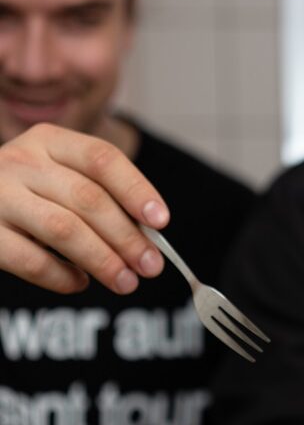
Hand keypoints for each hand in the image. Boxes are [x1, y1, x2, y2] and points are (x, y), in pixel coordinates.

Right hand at [0, 123, 168, 293]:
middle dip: (127, 237)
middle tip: (151, 266)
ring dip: (103, 260)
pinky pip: (31, 260)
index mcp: (49, 141)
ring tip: (126, 282)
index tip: (162, 221)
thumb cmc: (29, 193)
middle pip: (89, 199)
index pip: (102, 159)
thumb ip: (99, 196)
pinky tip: (79, 283)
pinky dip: (62, 276)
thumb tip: (149, 238)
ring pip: (64, 230)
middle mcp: (21, 161)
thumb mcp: (60, 178)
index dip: (136, 190)